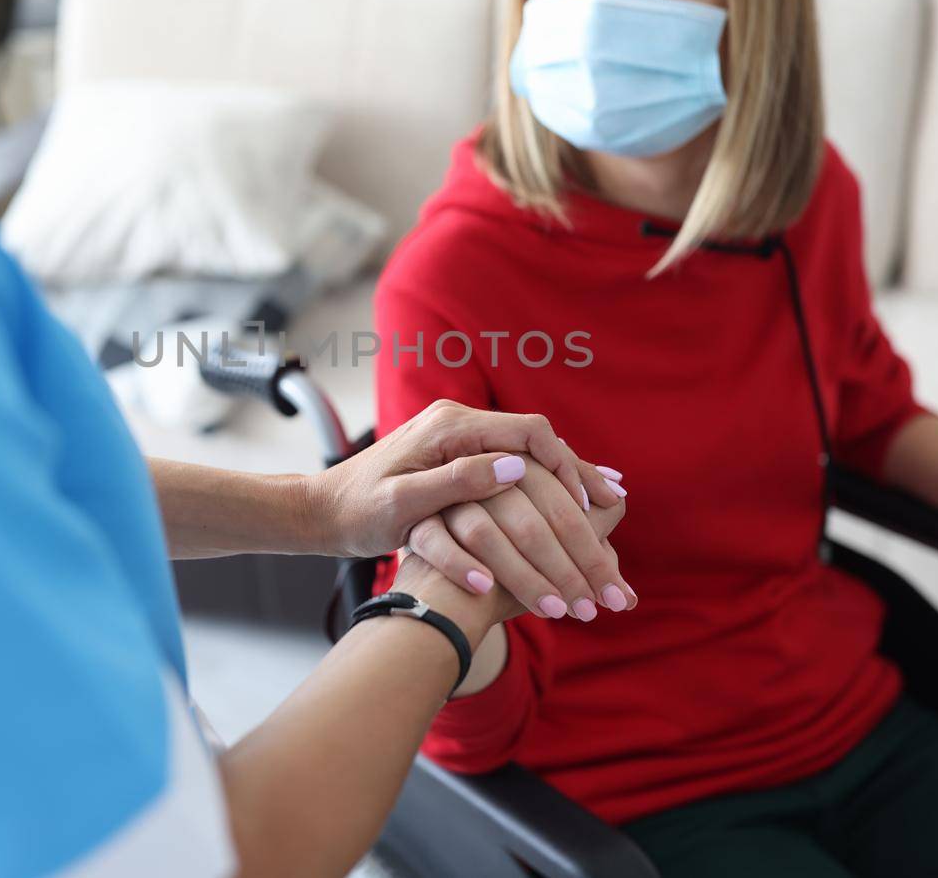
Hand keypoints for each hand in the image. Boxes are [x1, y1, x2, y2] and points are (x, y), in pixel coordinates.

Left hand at [303, 399, 624, 595]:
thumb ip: (457, 482)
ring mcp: (460, 437)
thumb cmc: (358, 514)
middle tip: (614, 505)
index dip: (567, 466)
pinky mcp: (458, 456)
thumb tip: (514, 468)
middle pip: (537, 440)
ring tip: (605, 505)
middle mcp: (459, 423)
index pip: (528, 433)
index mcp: (450, 428)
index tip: (591, 503)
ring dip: (565, 478)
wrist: (323, 512)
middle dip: (577, 472)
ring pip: (530, 452)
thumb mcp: (403, 504)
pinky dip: (545, 482)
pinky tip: (571, 503)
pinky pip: (514, 464)